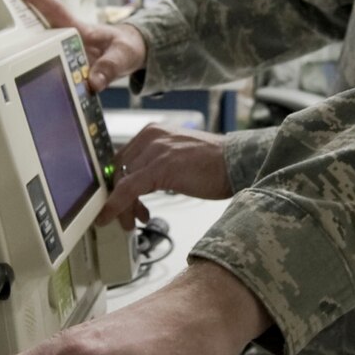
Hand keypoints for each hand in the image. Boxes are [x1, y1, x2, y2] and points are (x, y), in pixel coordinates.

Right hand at [12, 0, 146, 89]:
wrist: (130, 55)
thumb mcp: (123, 56)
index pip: (55, 9)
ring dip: (20, 50)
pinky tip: (20, 81)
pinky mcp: (64, 67)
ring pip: (37, 48)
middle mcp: (66, 38)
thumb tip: (93, 81)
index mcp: (79, 29)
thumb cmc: (127, 48)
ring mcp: (63, 52)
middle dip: (15, 18)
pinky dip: (34, 72)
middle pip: (36, 26)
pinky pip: (46, 67)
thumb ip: (110, 68)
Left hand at [101, 125, 232, 224]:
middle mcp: (151, 136)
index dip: (118, 184)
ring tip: (135, 221)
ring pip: (121, 181)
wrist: (238, 163)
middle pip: (118, 170)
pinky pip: (128, 189)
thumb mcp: (178, 158)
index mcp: (154, 132)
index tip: (120, 203)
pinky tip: (115, 218)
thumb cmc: (215, 165)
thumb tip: (137, 186)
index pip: (122, 159)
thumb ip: (156, 164)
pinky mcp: (159, 167)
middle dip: (120, 198)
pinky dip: (117, 206)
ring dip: (122, 206)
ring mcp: (154, 150)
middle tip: (129, 218)